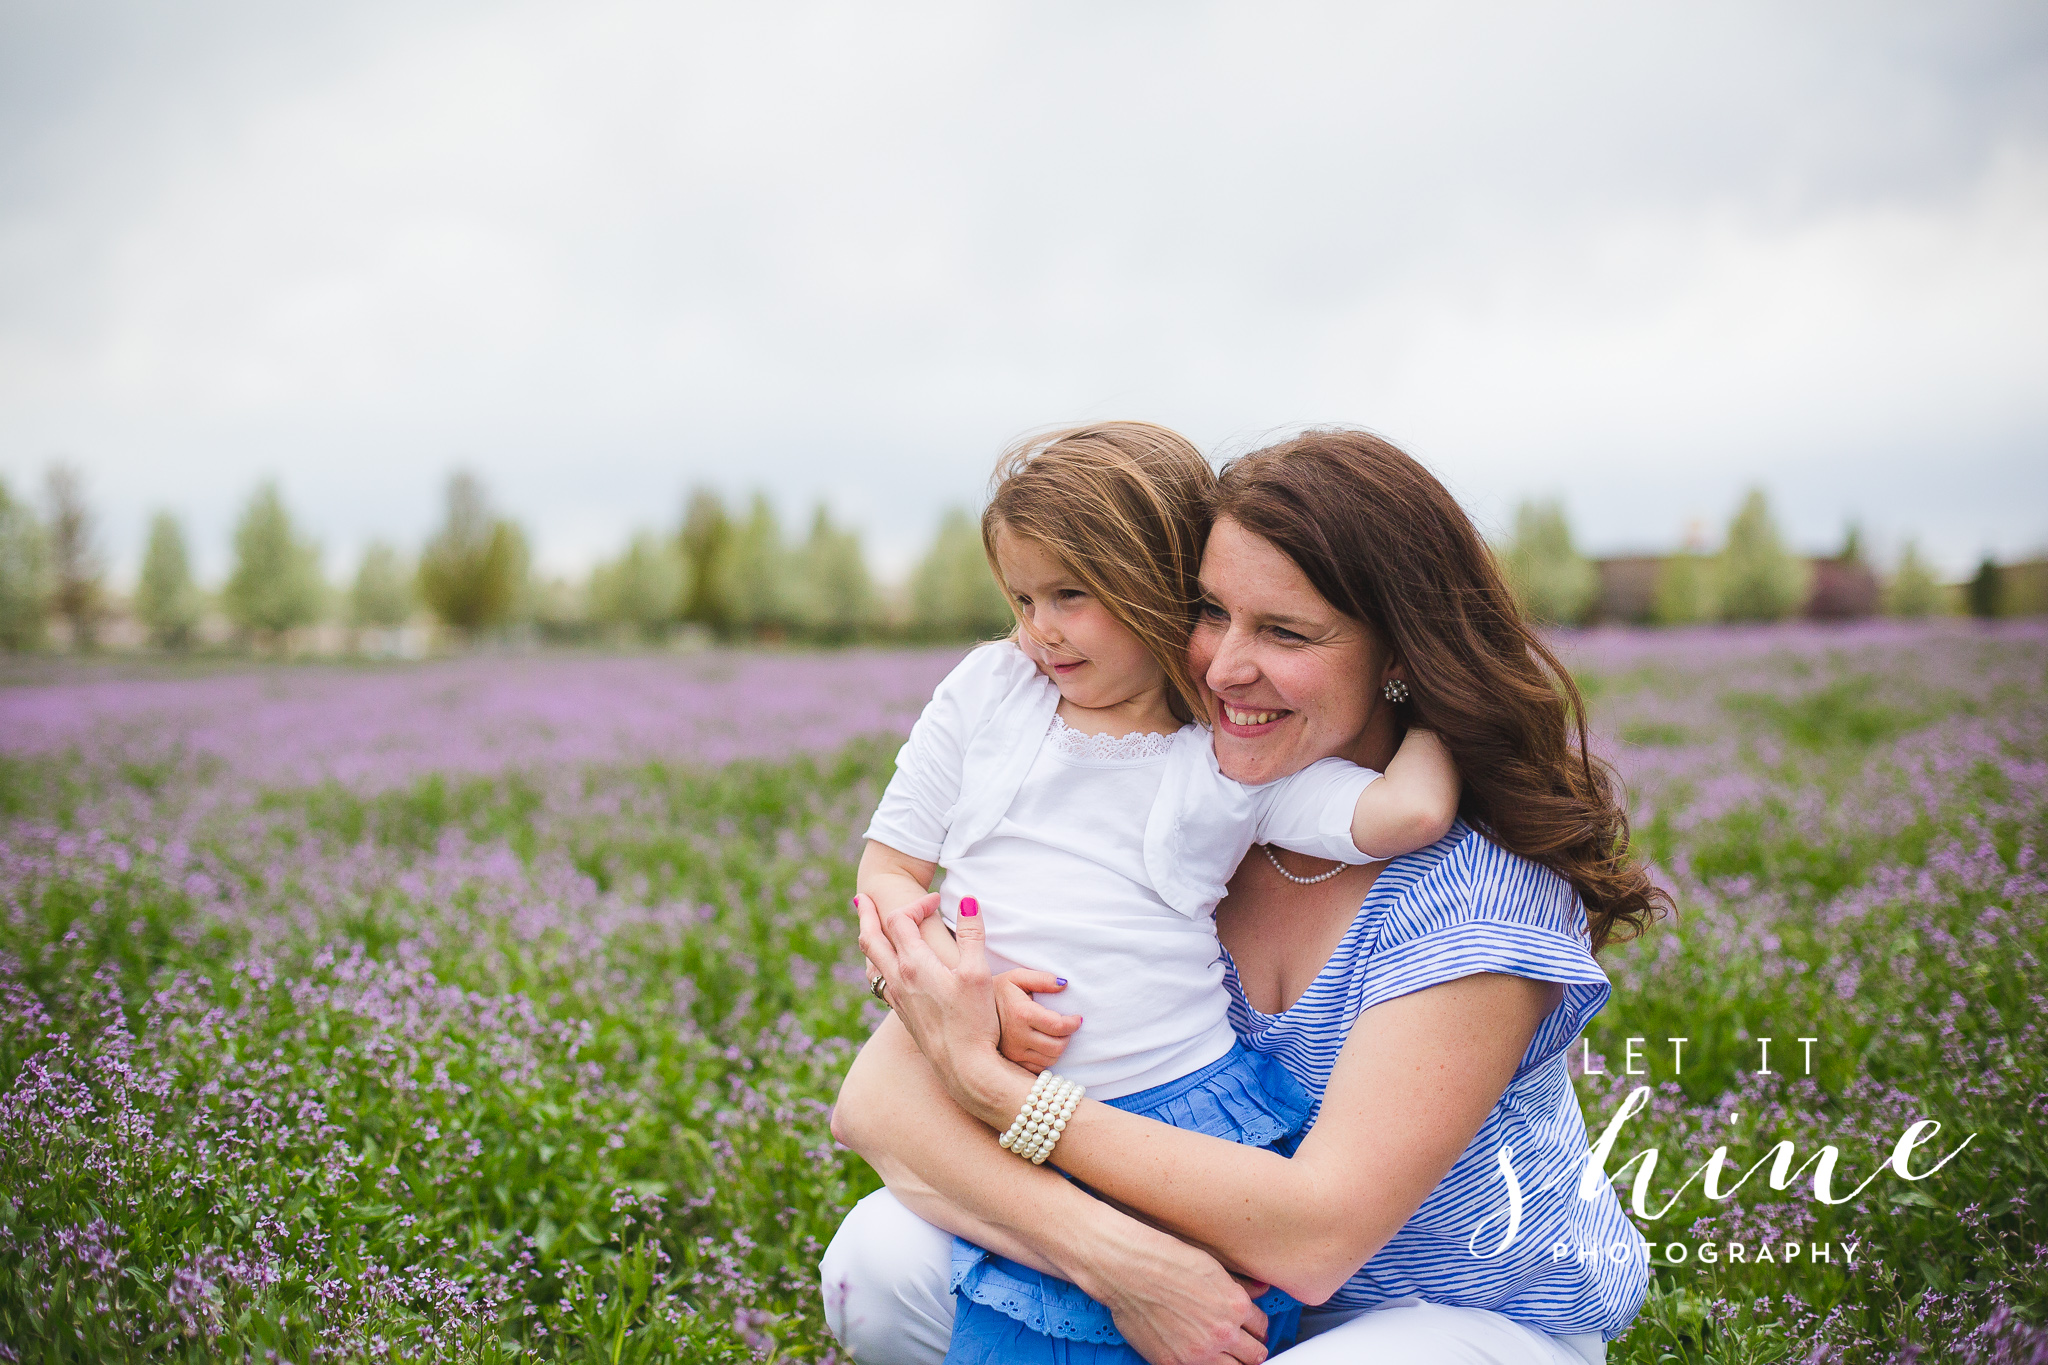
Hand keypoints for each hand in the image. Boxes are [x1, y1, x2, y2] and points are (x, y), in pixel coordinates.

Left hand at [854, 892, 1011, 1118]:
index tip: (937, 901)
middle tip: (862, 898)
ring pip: (870, 962)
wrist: (965, 1070)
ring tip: (868, 928)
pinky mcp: (904, 1015)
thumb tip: (968, 900)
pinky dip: (876, 964)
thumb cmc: (974, 1022)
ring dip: (868, 939)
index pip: (900, 920)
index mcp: (914, 964)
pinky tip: (885, 969)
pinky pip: (879, 982)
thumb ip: (971, 934)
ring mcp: (898, 999)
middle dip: (867, 915)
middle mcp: (899, 980)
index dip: (915, 903)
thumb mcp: (977, 974)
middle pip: (871, 938)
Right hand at [993, 970, 1080, 1072]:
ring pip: (1050, 1060)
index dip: (1074, 1023)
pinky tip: (1041, 1046)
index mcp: (1022, 1014)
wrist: (968, 1009)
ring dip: (1057, 1048)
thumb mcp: (1017, 977)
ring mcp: (1013, 1053)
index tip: (1077, 1018)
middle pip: (1058, 1047)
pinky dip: (1044, 1059)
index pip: (1059, 1026)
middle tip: (1066, 1026)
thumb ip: (1042, 979)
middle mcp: (1018, 1037)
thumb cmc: (997, 990)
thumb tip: (1064, 985)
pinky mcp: (1011, 1063)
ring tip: (1053, 1035)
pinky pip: (1037, 1069)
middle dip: (1067, 1036)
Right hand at [1079, 1222, 1270, 1364]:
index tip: (1247, 1326)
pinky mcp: (1173, 1364)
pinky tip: (1195, 1352)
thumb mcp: (1210, 1265)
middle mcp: (1222, 1333)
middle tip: (1238, 1341)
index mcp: (1235, 1306)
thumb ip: (1239, 1285)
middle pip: (1255, 1354)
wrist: (1127, 1268)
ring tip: (1219, 1350)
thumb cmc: (1164, 1259)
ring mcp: (1198, 1353)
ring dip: (1230, 1360)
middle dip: (1249, 1346)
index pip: (1262, 1327)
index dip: (1254, 1325)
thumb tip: (1260, 1290)